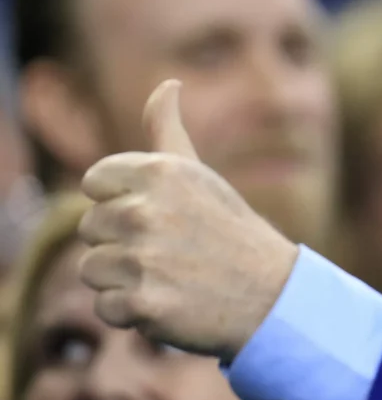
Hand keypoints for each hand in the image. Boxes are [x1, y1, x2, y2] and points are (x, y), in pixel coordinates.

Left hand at [78, 79, 298, 360]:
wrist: (272, 297)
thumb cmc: (232, 234)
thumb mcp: (202, 176)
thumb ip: (169, 130)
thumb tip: (168, 84)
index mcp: (159, 172)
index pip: (94, 183)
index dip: (122, 203)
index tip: (160, 217)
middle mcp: (147, 211)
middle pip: (90, 229)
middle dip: (124, 245)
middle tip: (173, 254)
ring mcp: (145, 259)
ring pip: (93, 269)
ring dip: (125, 281)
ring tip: (170, 280)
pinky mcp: (144, 303)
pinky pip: (106, 308)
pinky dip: (134, 315)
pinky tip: (171, 305)